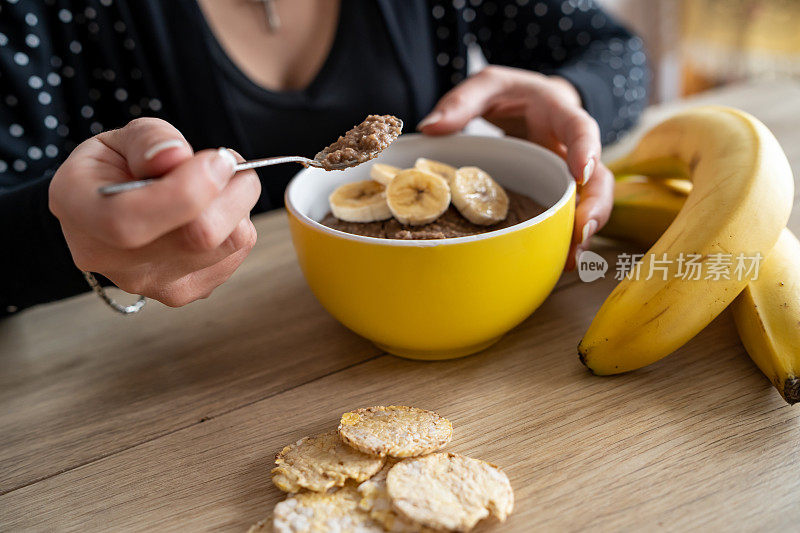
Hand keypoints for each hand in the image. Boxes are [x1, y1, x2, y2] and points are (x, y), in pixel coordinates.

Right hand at [49, 118, 260, 306]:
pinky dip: (236, 223)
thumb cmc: (117, 169)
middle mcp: (111, 260)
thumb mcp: (120, 138)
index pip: (130, 222)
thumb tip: (176, 155)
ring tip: (214, 184)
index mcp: (78, 210)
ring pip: (229, 242)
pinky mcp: (187, 292)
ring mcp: (151, 283)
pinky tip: (210, 211)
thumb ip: (148, 139)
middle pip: (198, 236)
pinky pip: (236, 252)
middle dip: (231, 190)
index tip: (218, 159)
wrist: (112, 212)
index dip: (186, 189)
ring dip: (237, 203)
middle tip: (226, 161)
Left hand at [418, 66, 612, 269]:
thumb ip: (462, 102)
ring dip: (584, 232)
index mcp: (558, 113)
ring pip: (590, 202)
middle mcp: (570, 148)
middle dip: (594, 206)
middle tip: (581, 233)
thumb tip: (429, 127)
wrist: (530, 102)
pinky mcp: (558, 191)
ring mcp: (568, 173)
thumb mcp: (488, 85)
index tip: (582, 173)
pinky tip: (560, 260)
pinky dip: (567, 237)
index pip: (580, 127)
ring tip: (571, 259)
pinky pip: (569, 215)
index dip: (586, 149)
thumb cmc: (511, 93)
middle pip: (598, 177)